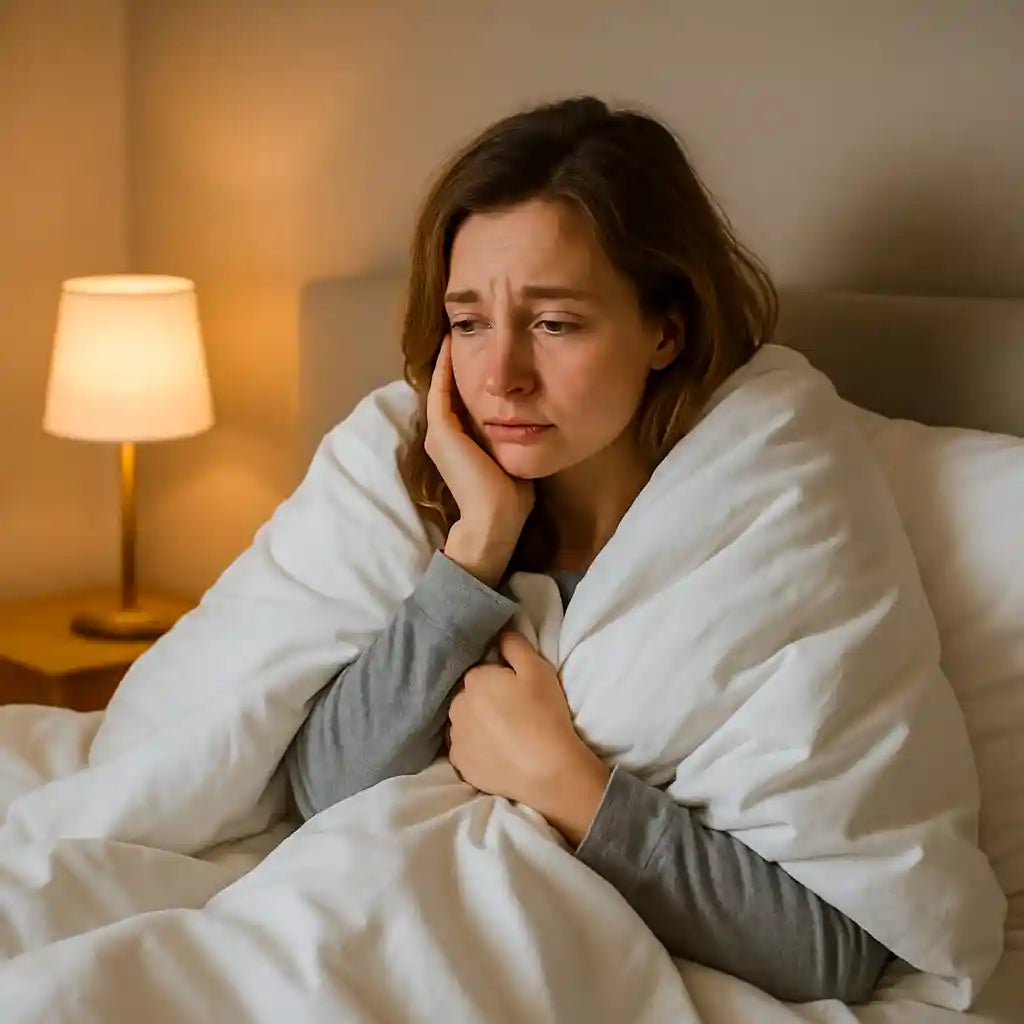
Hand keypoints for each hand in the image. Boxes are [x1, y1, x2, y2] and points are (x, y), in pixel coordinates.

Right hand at [426, 335, 534, 586]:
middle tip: (465, 331)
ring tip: (456, 330)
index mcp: (460, 442)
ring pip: (442, 386)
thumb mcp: (513, 455)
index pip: (461, 400)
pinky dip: (445, 367)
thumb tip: (536, 419)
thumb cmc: (511, 497)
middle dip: (457, 361)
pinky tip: (451, 344)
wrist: (495, 520)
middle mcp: (444, 435)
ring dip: (448, 359)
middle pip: (450, 389)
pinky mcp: (442, 432)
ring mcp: (439, 433)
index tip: (482, 351)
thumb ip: (515, 436)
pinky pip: (440, 390)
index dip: (468, 375)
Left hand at [447, 630, 610, 845]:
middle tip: (513, 712)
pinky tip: (498, 752)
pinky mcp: (460, 764)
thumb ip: (514, 643)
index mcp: (472, 679)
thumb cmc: (544, 713)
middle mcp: (455, 706)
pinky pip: (466, 749)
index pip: (480, 671)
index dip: (499, 678)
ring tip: (505, 735)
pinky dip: (477, 748)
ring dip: (478, 724)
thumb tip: (499, 631)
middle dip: (484, 700)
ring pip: (464, 722)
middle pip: (468, 696)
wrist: (548, 770)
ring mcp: (455, 738)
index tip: (516, 690)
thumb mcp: (537, 668)